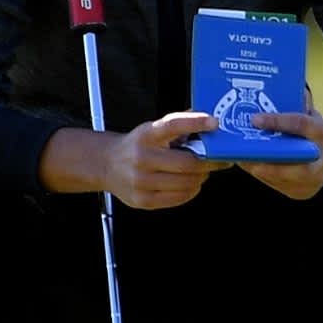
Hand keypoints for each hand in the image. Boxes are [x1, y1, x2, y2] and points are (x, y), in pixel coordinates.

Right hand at [102, 111, 229, 209]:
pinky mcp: (142, 200)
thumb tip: (210, 123)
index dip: (195, 122)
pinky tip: (190, 184)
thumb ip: (178, 127)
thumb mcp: (152, 130)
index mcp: (145, 135)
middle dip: (208, 162)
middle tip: (216, 160)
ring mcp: (140, 181)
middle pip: (186, 163)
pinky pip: (178, 198)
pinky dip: (191, 191)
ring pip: (186, 183)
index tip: (214, 123)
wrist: (106, 165)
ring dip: (201, 177)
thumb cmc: (137, 146)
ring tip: (201, 172)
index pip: (173, 124)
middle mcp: (141, 157)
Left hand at [239, 108, 322, 200]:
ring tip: (240, 157)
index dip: (278, 122)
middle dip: (271, 161)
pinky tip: (248, 165)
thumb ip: (296, 103)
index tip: (254, 119)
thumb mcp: (309, 113)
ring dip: (260, 168)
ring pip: (283, 179)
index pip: (302, 125)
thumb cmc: (311, 132)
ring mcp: (314, 179)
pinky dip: (261, 175)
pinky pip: (277, 185)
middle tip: (246, 154)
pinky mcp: (302, 192)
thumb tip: (277, 87)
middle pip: (298, 165)